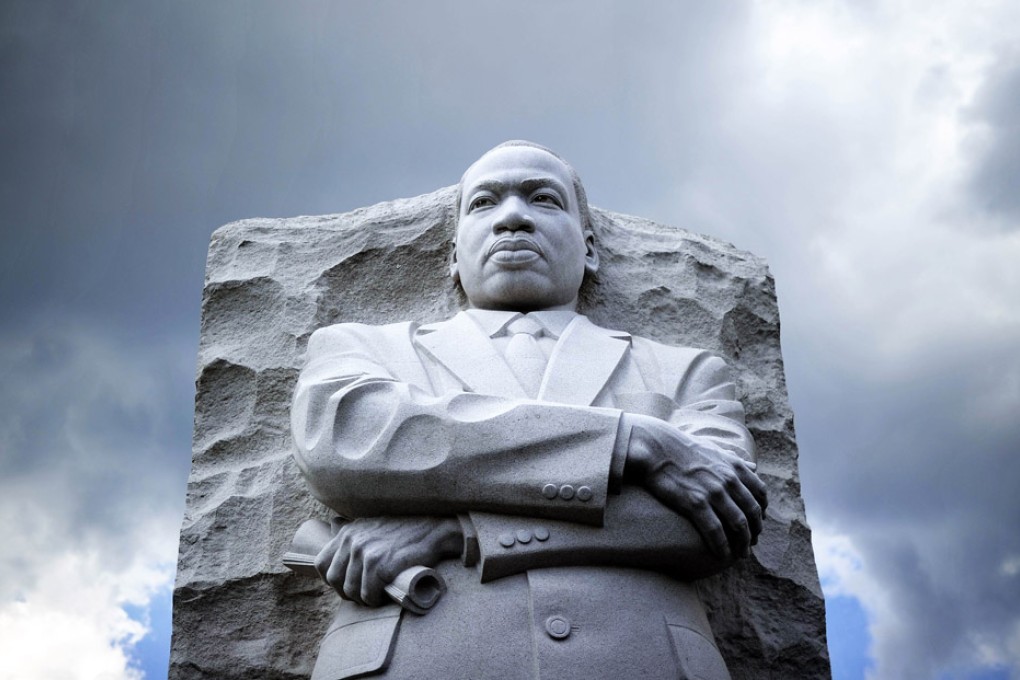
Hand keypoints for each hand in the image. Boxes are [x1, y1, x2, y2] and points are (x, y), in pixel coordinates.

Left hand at [314, 516, 462, 605]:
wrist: (433, 530)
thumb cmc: (404, 530)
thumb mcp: (372, 522)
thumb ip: (352, 527)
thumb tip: (333, 524)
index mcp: (348, 532)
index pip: (321, 563)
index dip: (331, 580)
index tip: (345, 585)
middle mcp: (353, 541)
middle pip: (334, 579)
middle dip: (346, 592)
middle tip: (362, 595)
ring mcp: (367, 553)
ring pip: (351, 590)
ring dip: (363, 599)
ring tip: (375, 596)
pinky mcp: (382, 566)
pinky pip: (369, 594)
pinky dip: (375, 600)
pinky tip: (383, 597)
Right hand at [622, 413, 767, 558]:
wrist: (656, 447)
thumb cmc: (682, 447)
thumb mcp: (714, 448)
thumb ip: (735, 460)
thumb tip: (754, 467)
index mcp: (735, 466)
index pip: (760, 493)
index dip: (762, 511)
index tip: (758, 522)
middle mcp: (729, 479)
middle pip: (752, 512)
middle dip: (755, 531)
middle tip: (751, 543)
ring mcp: (713, 492)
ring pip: (738, 524)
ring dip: (743, 543)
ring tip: (741, 554)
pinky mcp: (695, 503)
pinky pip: (715, 530)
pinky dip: (722, 546)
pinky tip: (722, 555)